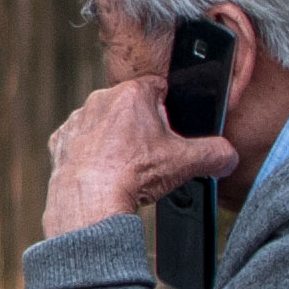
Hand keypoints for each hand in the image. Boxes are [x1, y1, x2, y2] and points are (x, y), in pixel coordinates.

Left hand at [43, 75, 235, 238]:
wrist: (90, 200)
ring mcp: (77, 120)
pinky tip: (103, 172)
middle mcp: (101, 100)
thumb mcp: (186, 162)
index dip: (169, 109)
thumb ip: (215, 153)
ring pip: (104, 124)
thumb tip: (227, 156)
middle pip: (131, 107)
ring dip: (115, 140)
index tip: (171, 128)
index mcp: (132, 94)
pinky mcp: (60, 141)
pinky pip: (81, 143)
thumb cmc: (133, 174)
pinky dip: (91, 156)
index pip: (158, 88)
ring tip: (126, 166)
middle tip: (151, 154)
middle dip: (143, 127)